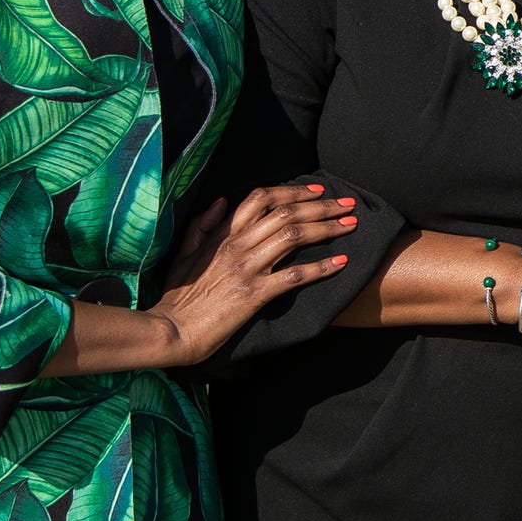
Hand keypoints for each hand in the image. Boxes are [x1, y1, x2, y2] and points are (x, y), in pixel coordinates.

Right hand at [146, 185, 356, 364]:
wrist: (170, 330)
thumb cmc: (177, 295)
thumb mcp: (183, 254)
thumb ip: (202, 226)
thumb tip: (221, 201)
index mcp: (222, 234)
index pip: (261, 198)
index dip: (293, 191)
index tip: (317, 190)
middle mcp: (237, 245)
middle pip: (286, 213)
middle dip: (321, 206)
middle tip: (347, 203)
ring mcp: (247, 268)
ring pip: (294, 236)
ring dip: (327, 228)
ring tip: (351, 225)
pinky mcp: (254, 294)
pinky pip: (294, 276)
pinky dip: (320, 268)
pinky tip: (340, 263)